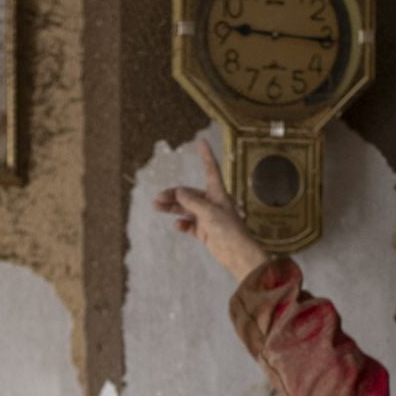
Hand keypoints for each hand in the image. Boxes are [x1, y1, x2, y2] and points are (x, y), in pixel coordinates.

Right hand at [152, 137, 270, 282]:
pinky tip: (177, 225)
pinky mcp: (204, 231)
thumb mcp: (209, 213)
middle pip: (189, 193)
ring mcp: (207, 217)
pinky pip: (189, 224)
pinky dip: (182, 224)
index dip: (206, 155)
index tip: (200, 140)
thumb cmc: (229, 231)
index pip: (210, 169)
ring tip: (157, 207)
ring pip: (185, 208)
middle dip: (173, 194)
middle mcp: (212, 203)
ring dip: (172, 207)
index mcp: (218, 193)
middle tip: (158, 200)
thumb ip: (193, 201)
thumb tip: (179, 192)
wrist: (237, 254)